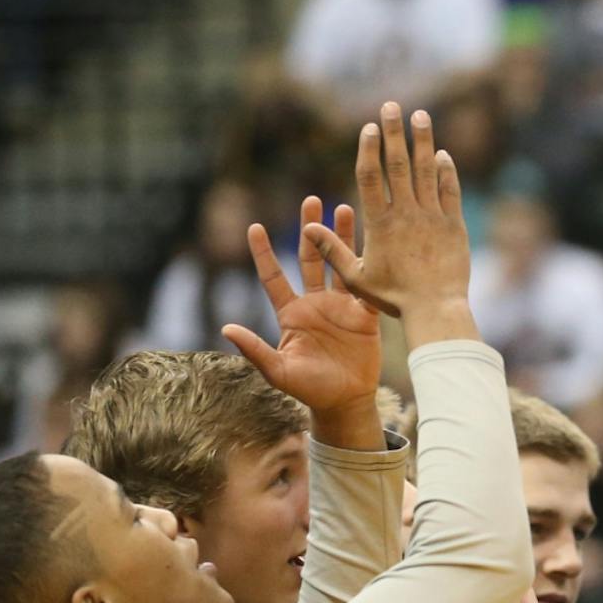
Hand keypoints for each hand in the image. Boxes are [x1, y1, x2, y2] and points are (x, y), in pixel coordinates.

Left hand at [221, 198, 383, 445]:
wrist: (345, 402)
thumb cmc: (308, 390)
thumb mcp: (278, 371)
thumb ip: (255, 349)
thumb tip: (226, 327)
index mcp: (291, 313)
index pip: (274, 276)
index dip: (264, 252)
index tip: (255, 227)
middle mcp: (315, 303)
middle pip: (311, 257)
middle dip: (310, 229)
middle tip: (311, 201)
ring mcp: (341, 307)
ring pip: (340, 263)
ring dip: (342, 237)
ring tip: (345, 208)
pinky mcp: (365, 316)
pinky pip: (366, 286)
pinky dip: (369, 266)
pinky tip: (376, 242)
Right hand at [304, 103, 477, 345]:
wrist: (435, 308)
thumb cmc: (394, 297)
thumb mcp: (357, 277)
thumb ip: (332, 250)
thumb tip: (307, 228)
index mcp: (379, 222)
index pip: (371, 176)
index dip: (368, 149)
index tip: (369, 126)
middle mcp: (406, 213)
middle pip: (398, 164)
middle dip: (394, 132)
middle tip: (391, 105)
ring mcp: (432, 216)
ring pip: (426, 171)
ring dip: (422, 141)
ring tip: (420, 115)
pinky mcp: (454, 225)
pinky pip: (450, 191)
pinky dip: (446, 171)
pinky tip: (442, 154)